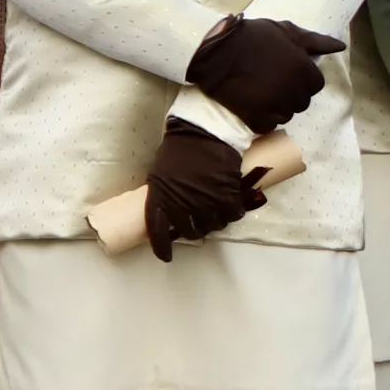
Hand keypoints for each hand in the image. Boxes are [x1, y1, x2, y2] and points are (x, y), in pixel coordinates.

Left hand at [143, 118, 266, 262]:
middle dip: (194, 231)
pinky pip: (232, 215)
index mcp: (161, 197)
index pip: (157, 230)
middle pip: (190, 232)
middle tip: (198, 225)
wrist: (204, 133)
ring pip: (213, 225)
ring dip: (214, 223)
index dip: (161, 246)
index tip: (165, 256)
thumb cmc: (179, 150)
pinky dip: (232, 214)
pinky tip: (230, 208)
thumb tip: (169, 207)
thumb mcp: (160, 172)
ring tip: (214, 214)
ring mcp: (206, 201)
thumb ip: (164, 193)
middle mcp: (182, 204)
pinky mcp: (227, 196)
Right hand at [187, 14, 347, 135]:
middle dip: (289, 95)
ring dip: (275, 108)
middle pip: (301, 102)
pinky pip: (267, 126)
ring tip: (259, 95)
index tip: (285, 75)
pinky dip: (261, 120)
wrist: (212, 49)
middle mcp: (293, 89)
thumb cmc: (251, 36)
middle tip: (269, 84)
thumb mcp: (285, 31)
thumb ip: (315, 41)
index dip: (301, 81)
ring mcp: (274, 104)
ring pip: (285, 116)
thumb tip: (340, 47)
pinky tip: (251, 107)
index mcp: (304, 69)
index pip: (315, 86)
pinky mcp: (255, 116)